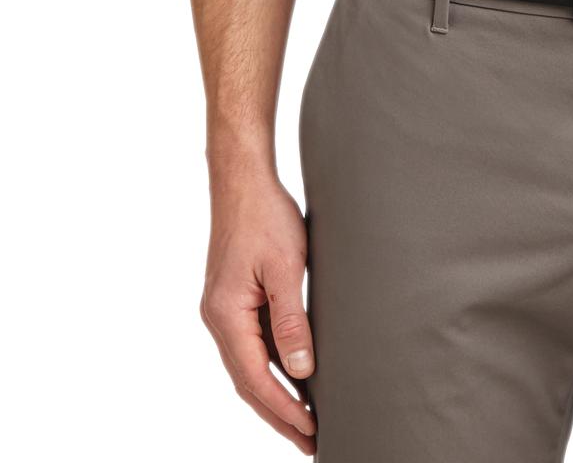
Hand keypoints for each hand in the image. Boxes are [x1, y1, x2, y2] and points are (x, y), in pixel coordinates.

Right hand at [200, 165, 317, 452]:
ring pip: (248, 367)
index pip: (256, 378)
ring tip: (304, 421)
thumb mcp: (285, 267)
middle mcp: (218, 319)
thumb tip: (301, 371)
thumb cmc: (265, 216)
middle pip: (248, 382)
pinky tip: (293, 377)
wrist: (242, 179)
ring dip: (274, 395)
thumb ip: (291, 319)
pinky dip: (271, 368)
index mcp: (226, 315)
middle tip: (310, 441)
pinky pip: (251, 346)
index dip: (284, 408)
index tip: (310, 430)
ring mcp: (223, 311)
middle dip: (278, 414)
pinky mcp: (232, 300)